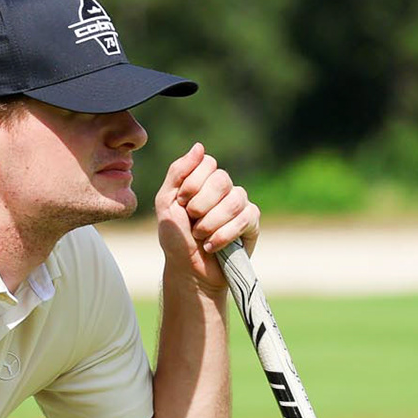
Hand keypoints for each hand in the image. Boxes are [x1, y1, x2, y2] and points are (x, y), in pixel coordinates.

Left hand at [155, 142, 260, 293]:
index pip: (207, 163)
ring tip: (201, 237)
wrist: (188, 270)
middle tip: (192, 222)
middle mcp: (224, 188)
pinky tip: (212, 246)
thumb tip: (199, 146)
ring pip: (234, 200)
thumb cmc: (176, 238)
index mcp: (202, 180)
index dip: (193, 183)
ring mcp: (239, 204)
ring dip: (211, 223)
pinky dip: (224, 234)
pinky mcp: (252, 223)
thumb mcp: (166, 202)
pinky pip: (245, 218)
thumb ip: (177, 172)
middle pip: (221, 179)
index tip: (182, 202)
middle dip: (201, 205)